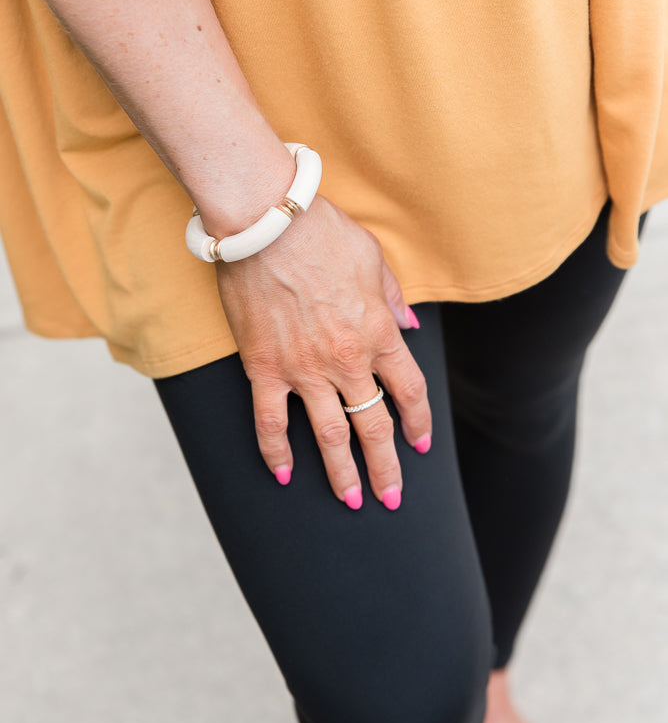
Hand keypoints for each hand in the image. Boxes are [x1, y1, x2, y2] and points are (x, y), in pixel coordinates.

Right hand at [212, 194, 431, 509]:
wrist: (267, 221)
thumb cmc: (322, 231)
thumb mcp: (374, 258)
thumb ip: (394, 297)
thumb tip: (410, 325)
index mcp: (379, 332)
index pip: (408, 391)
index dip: (418, 422)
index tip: (420, 444)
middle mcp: (347, 359)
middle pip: (374, 426)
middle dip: (386, 467)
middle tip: (391, 498)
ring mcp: (305, 368)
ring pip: (330, 434)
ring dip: (342, 473)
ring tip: (350, 501)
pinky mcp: (265, 367)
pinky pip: (271, 421)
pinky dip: (276, 452)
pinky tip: (284, 475)